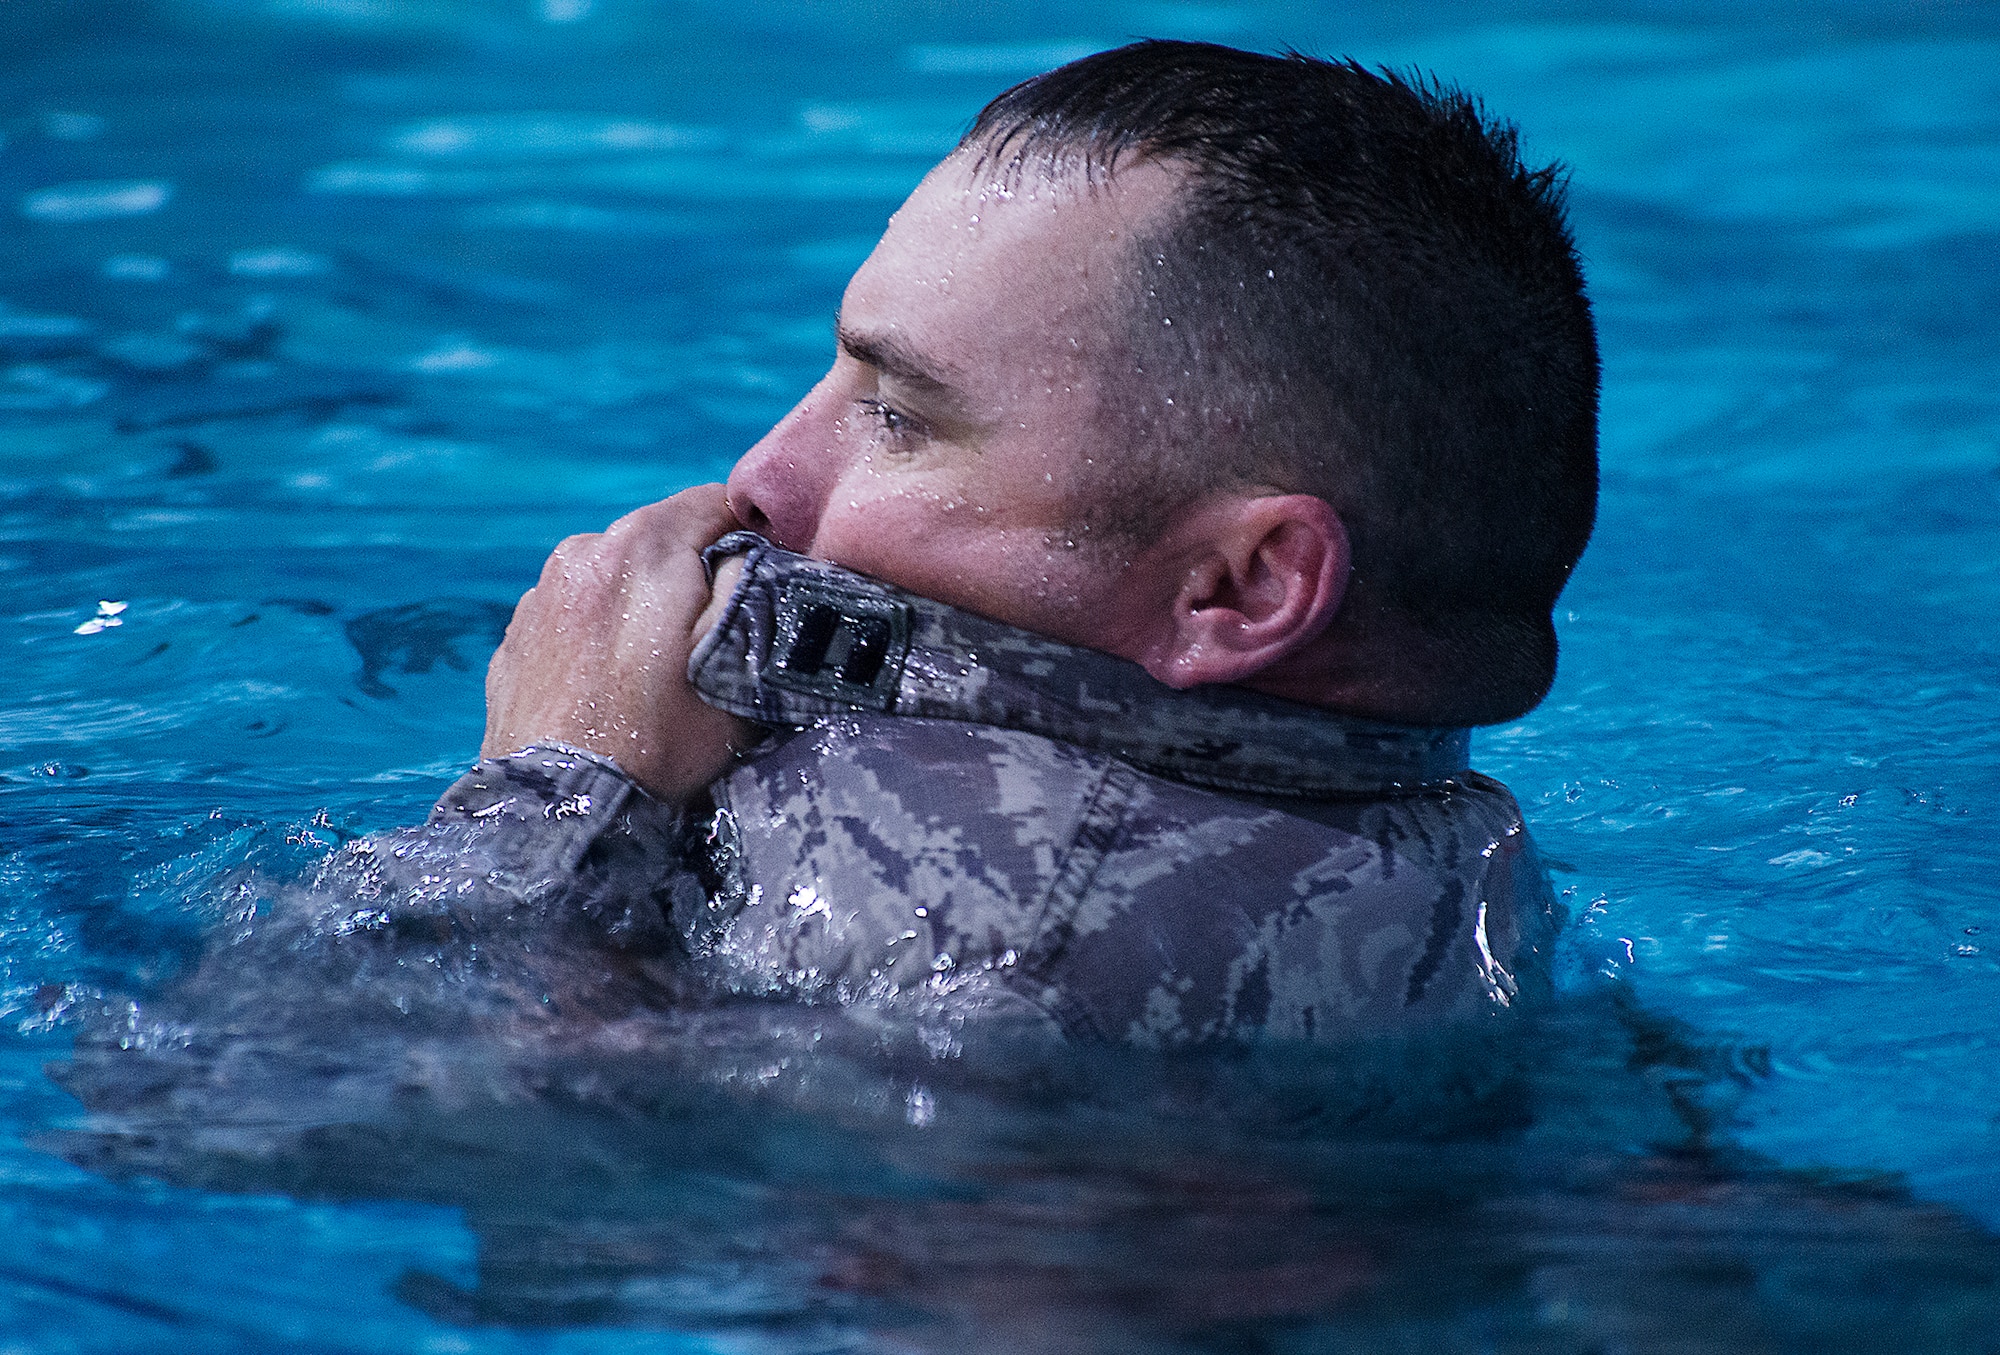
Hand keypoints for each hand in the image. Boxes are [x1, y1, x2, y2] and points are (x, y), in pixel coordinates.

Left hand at [482, 484, 756, 802]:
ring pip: (614, 576)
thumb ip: (748, 586)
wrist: (561, 812)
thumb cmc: (661, 740)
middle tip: (710, 639)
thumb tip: (748, 551)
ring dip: (641, 604)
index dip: (750, 535)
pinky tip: (609, 686)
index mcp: (641, 545)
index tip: (763, 580)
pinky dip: (597, 635)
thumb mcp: (737, 664)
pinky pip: (573, 615)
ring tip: (654, 670)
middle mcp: (581, 551)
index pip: (714, 502)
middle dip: (691, 573)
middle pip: (661, 538)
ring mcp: (538, 595)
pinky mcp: (513, 639)